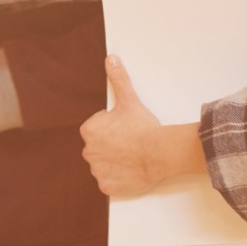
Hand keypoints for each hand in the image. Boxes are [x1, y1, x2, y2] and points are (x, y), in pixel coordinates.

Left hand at [80, 55, 200, 196]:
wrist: (159, 152)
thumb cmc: (143, 127)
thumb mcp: (128, 99)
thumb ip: (117, 78)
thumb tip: (111, 59)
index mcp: (89, 131)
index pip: (97, 129)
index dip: (113, 129)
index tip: (125, 130)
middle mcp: (88, 151)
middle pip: (99, 148)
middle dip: (112, 146)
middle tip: (130, 144)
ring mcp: (97, 170)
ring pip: (104, 165)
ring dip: (114, 163)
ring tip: (132, 158)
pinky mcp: (107, 186)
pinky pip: (109, 183)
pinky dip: (118, 180)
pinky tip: (130, 172)